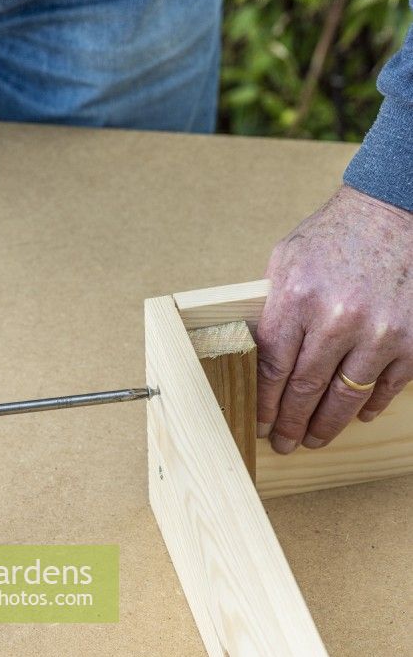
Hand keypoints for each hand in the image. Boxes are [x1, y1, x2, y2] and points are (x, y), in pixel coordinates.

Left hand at [257, 184, 412, 453]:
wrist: (392, 213)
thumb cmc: (334, 237)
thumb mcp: (287, 261)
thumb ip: (272, 309)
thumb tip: (258, 360)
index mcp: (298, 297)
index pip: (273, 368)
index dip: (264, 404)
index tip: (260, 423)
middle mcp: (338, 318)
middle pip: (306, 390)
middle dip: (290, 424)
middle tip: (283, 443)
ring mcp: (379, 332)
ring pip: (347, 398)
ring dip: (327, 426)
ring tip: (314, 439)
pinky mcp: (412, 340)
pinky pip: (387, 388)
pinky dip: (370, 407)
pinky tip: (356, 415)